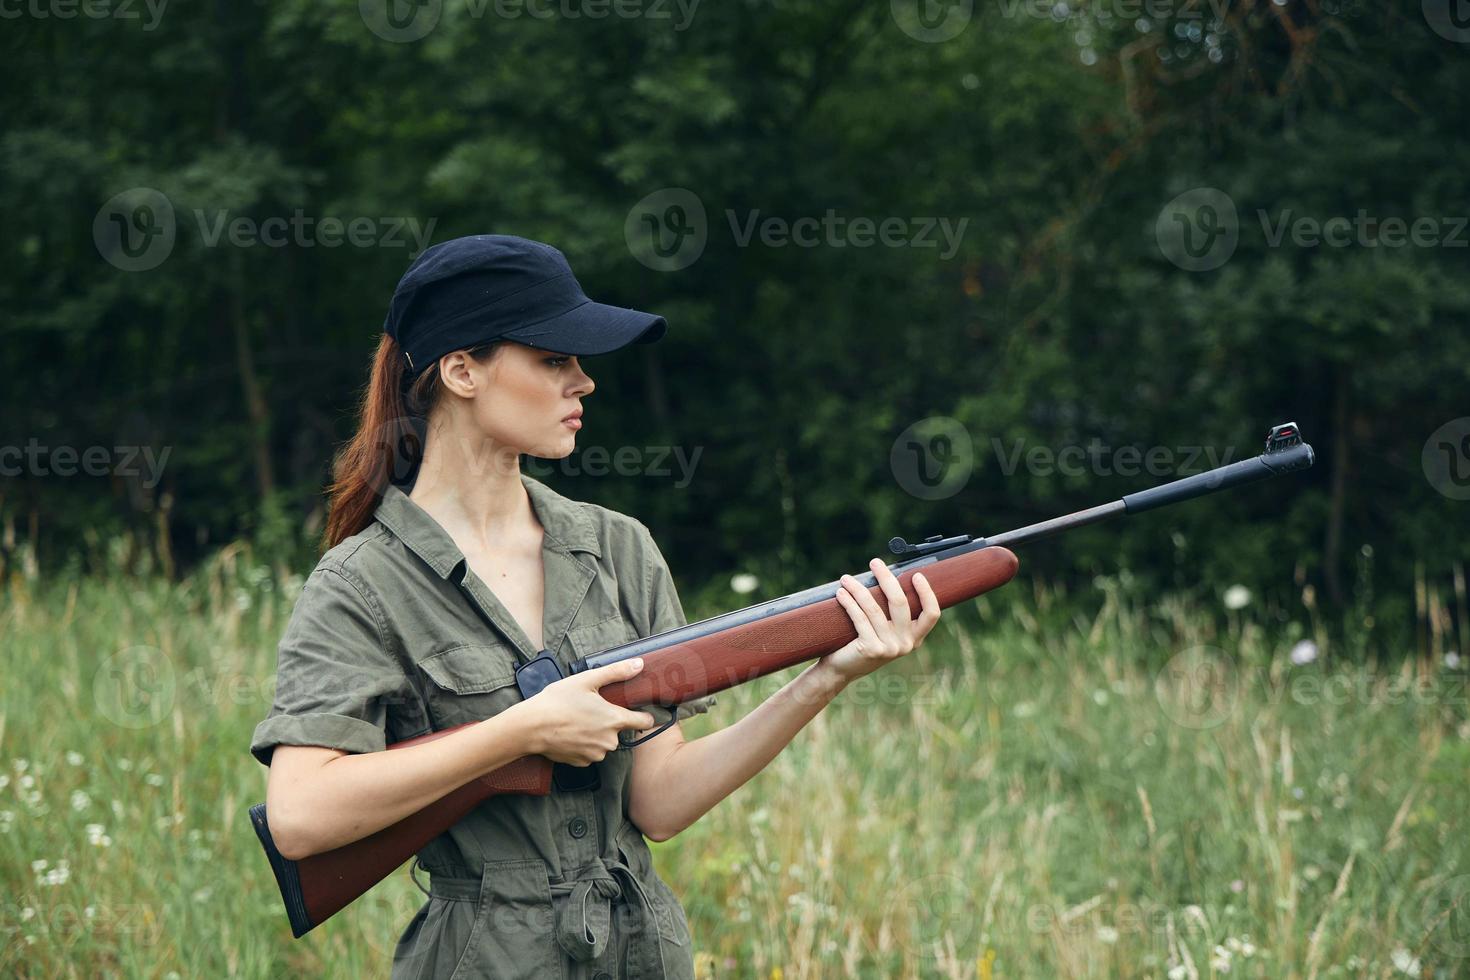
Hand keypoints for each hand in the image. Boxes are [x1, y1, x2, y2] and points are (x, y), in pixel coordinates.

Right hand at [521, 658, 656, 765]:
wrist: (531, 727)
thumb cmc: (558, 701)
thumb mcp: (587, 680)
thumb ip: (616, 672)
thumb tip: (639, 664)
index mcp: (614, 720)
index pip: (645, 722)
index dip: (644, 715)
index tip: (638, 711)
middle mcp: (609, 741)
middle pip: (620, 731)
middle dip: (610, 722)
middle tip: (592, 709)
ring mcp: (595, 754)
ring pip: (604, 742)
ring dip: (597, 734)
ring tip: (578, 720)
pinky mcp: (582, 762)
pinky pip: (590, 752)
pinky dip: (584, 744)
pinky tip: (571, 733)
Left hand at [819, 557, 940, 682]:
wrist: (841, 670)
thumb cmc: (863, 642)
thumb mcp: (884, 630)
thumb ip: (892, 612)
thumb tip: (887, 575)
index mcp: (915, 638)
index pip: (932, 614)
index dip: (927, 593)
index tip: (916, 575)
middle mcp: (906, 644)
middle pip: (901, 603)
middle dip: (887, 578)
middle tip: (874, 562)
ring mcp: (890, 648)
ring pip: (874, 608)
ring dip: (858, 589)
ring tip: (846, 579)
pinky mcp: (872, 649)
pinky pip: (859, 618)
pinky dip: (849, 602)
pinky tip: (841, 593)